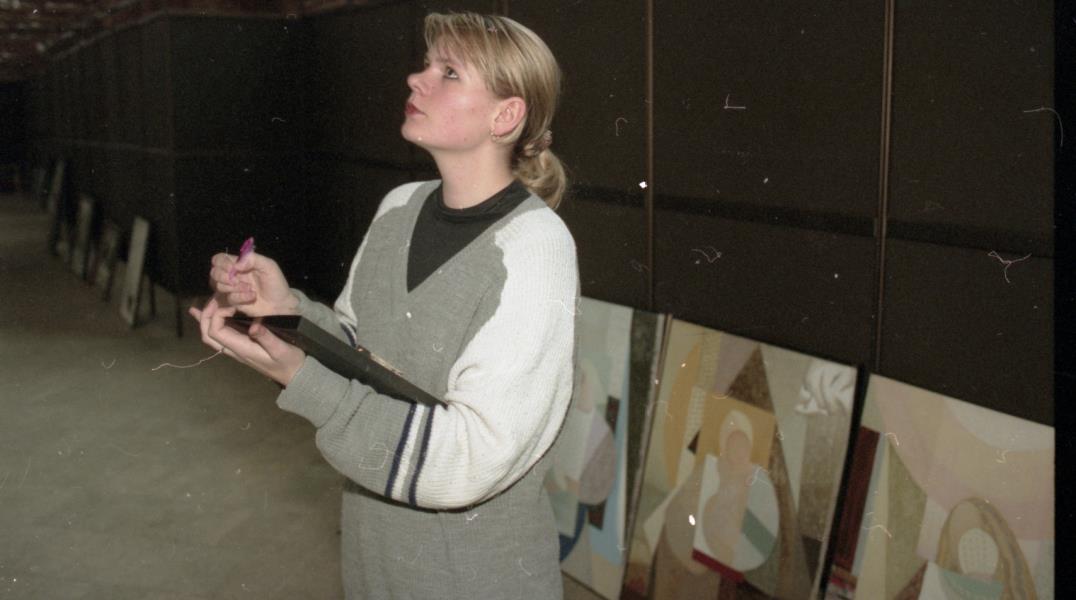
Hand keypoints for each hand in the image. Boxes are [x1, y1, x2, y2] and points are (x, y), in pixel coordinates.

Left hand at [189, 297, 305, 385]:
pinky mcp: (240, 346)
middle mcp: (234, 349)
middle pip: (207, 333)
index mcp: (241, 349)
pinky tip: (199, 313)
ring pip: (211, 335)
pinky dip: (209, 322)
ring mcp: (235, 349)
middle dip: (207, 314)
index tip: (232, 303)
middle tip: (216, 298)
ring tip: (211, 300)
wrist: (294, 374)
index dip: (217, 315)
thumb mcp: (281, 349)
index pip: (216, 331)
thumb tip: (253, 325)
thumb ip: (266, 338)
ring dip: (207, 317)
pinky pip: (219, 335)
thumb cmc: (289, 362)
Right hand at [209, 250, 297, 315]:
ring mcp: (232, 289)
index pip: (219, 259)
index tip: (232, 268)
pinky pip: (229, 298)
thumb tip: (235, 265)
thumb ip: (253, 259)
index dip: (221, 263)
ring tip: (250, 288)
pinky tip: (252, 296)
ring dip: (235, 287)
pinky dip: (241, 297)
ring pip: (219, 286)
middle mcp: (233, 275)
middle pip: (214, 273)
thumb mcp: (268, 266)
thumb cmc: (275, 283)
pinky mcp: (234, 302)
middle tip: (237, 280)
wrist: (280, 303)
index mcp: (239, 264)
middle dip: (224, 276)